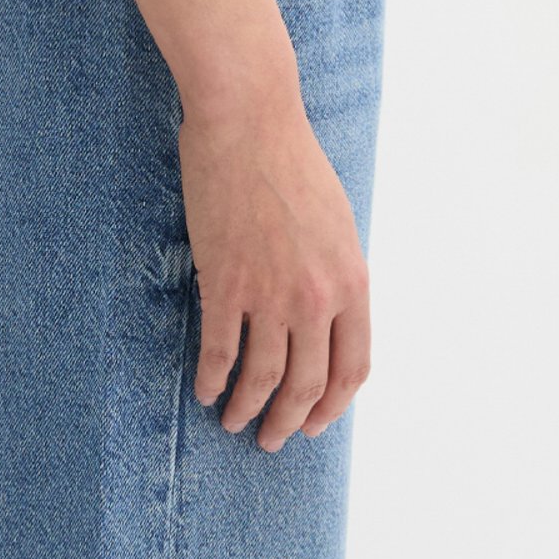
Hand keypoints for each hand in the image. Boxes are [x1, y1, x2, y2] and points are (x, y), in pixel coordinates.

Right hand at [179, 82, 371, 450]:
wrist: (249, 119)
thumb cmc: (293, 160)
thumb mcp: (338, 222)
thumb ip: (337, 275)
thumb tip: (327, 320)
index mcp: (352, 281)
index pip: (352, 369)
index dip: (332, 405)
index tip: (316, 422)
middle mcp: (316, 297)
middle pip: (307, 385)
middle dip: (289, 422)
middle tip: (272, 439)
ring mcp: (270, 292)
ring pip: (262, 378)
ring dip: (247, 409)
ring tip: (234, 421)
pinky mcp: (225, 281)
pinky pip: (218, 351)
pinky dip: (211, 378)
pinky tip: (206, 389)